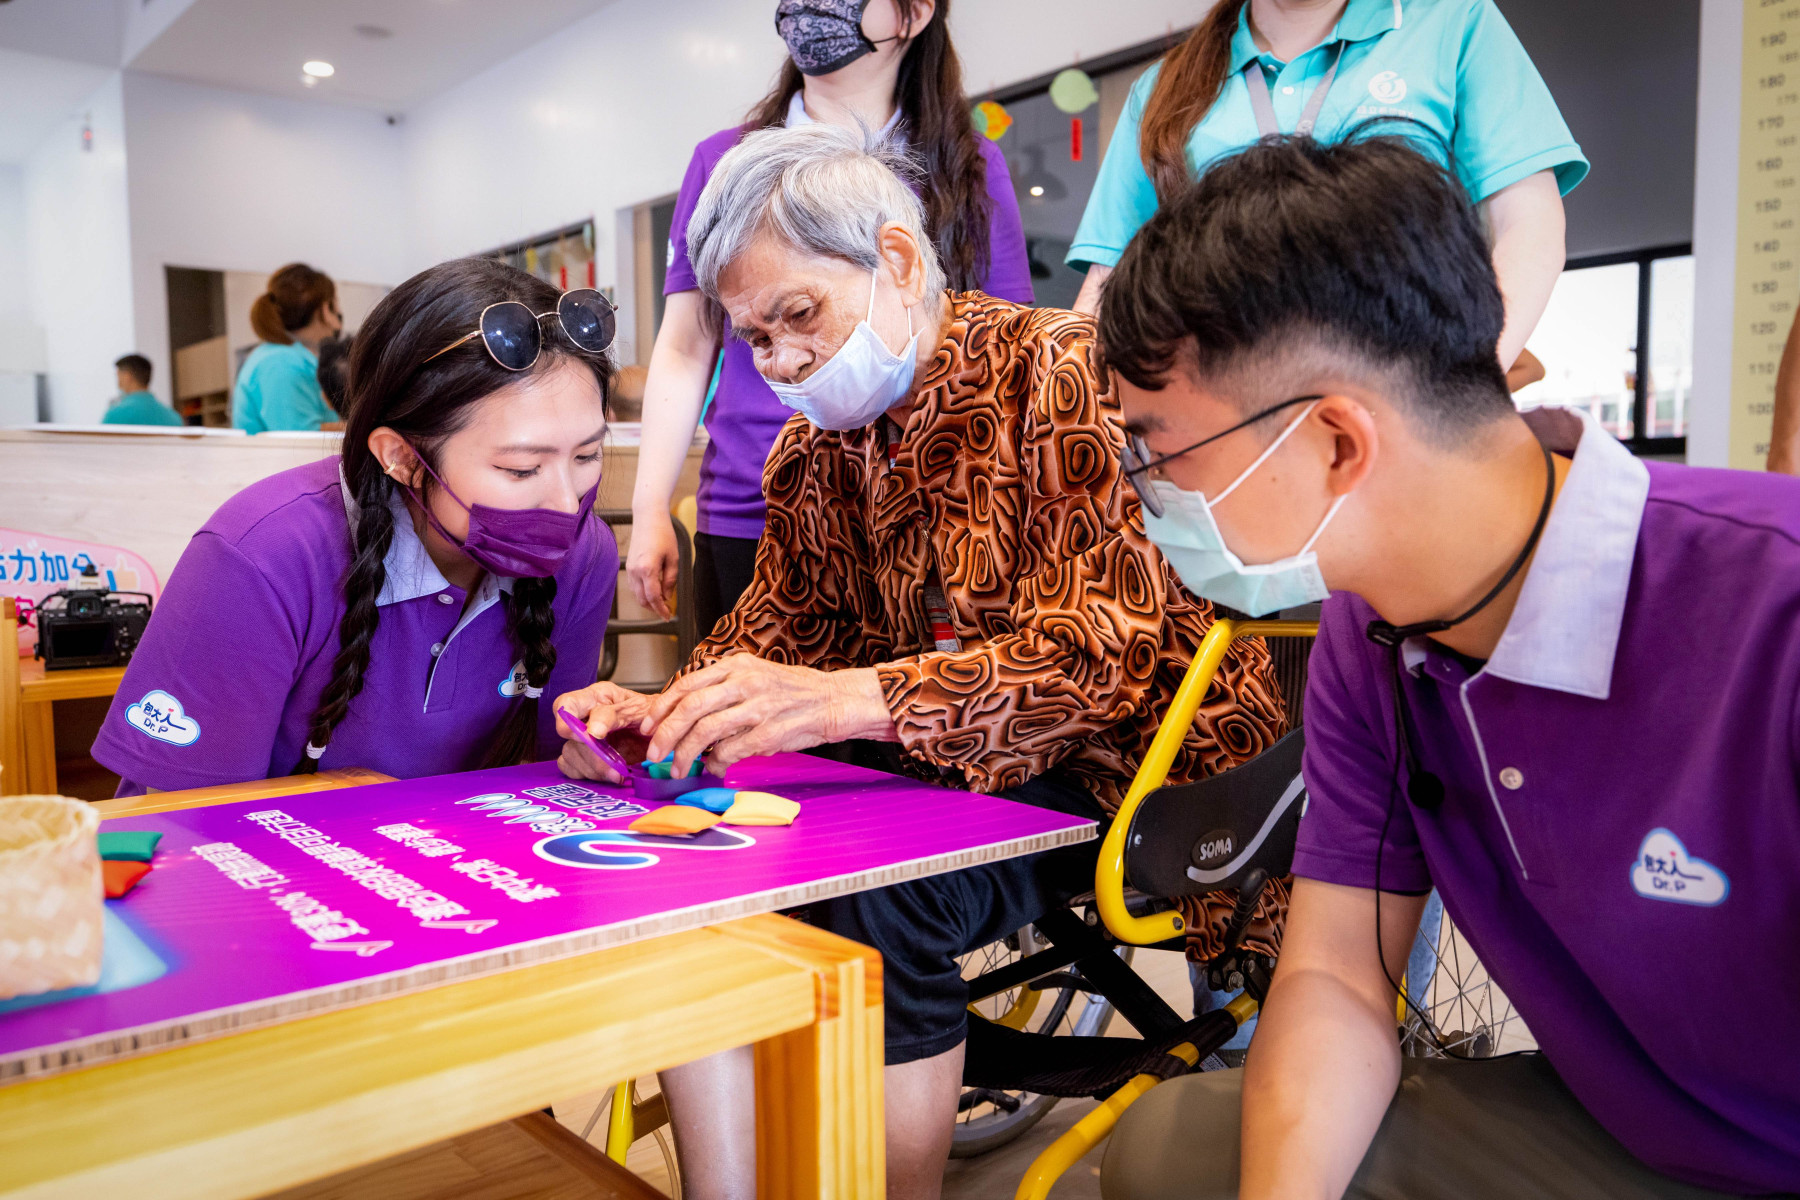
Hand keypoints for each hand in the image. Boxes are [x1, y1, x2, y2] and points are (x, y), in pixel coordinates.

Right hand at [554, 682, 653, 781]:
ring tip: (617, 773)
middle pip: (568, 733)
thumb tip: (592, 731)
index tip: (594, 736)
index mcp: (597, 697)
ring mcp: (584, 739)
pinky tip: (605, 775)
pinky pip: (570, 767)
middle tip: (611, 765)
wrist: (666, 736)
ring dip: (592, 767)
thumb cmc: (655, 716)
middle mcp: (586, 716)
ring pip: (570, 753)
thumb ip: (615, 716)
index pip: (568, 704)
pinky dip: (586, 774)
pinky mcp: (586, 758)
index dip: (572, 721)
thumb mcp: (642, 709)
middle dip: (590, 752)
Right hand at [626, 510, 680, 618]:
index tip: (668, 616)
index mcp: (648, 569)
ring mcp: (629, 569)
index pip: (654, 597)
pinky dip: (642, 593)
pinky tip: (652, 592)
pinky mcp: (628, 566)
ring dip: (647, 602)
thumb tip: (667, 596)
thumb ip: (670, 580)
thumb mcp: (673, 558)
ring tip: (661, 603)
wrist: (647, 518)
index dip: (661, 609)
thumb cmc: (663, 535)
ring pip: (636, 594)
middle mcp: (635, 571)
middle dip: (654, 608)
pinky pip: (633, 586)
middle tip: (666, 611)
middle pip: (642, 599)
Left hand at [641, 658, 896, 775]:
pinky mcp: (771, 732)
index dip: (661, 708)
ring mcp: (758, 707)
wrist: (836, 700)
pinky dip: (717, 763)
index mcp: (737, 665)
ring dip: (685, 754)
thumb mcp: (756, 676)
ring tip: (678, 767)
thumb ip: (723, 690)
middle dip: (665, 734)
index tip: (648, 726)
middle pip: (690, 708)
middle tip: (654, 753)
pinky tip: (715, 767)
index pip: (686, 684)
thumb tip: (685, 717)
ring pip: (706, 731)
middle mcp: (745, 682)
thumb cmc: (795, 692)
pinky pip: (732, 751)